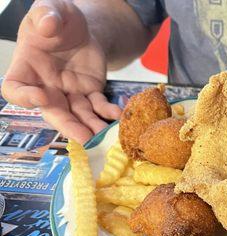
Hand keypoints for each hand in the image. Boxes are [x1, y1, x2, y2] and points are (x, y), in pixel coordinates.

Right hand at [1, 0, 121, 142]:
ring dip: (91, 127)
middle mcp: (45, 85)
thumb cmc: (57, 18)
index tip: (41, 97)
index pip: (15, 89)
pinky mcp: (89, 92)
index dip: (25, 97)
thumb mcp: (50, 8)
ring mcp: (68, 92)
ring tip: (105, 137)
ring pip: (77, 115)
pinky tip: (118, 116)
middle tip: (84, 138)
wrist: (80, 26)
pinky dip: (108, 112)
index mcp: (26, 68)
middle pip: (53, 112)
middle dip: (69, 126)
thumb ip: (46, 14)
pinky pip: (98, 106)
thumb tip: (49, 25)